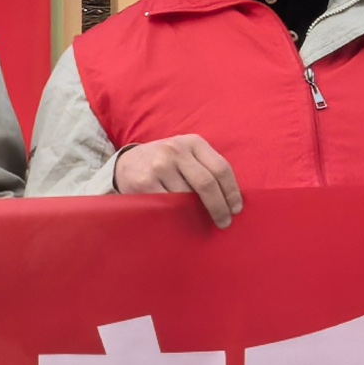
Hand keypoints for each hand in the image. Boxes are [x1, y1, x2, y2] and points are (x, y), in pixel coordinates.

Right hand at [111, 134, 243, 226]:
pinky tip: (183, 219)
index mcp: (193, 142)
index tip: (236, 209)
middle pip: (207, 183)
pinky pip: (169, 205)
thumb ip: (206, 167)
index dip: (232, 192)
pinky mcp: (145, 183)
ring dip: (198, 213)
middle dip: (220, 207)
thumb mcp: (187, 154)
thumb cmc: (166, 162)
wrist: (127, 163)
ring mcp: (159, 166)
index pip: (221, 168)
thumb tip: (231, 198)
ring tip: (202, 221)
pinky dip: (179, 215)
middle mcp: (176, 150)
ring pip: (188, 197)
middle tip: (225, 222)